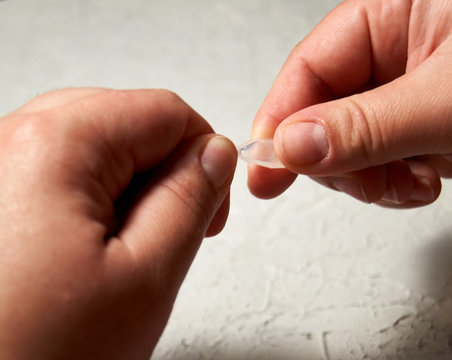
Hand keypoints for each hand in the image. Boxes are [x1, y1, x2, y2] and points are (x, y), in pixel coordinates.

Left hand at [0, 88, 236, 357]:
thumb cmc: (37, 356)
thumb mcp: (148, 275)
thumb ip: (192, 198)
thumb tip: (215, 154)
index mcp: (54, 144)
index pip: (166, 111)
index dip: (204, 155)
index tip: (209, 206)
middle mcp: (10, 141)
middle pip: (127, 122)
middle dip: (163, 173)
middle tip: (166, 234)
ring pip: (94, 149)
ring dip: (125, 192)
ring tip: (118, 253)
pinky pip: (59, 173)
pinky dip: (88, 203)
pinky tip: (84, 252)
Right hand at [249, 0, 451, 205]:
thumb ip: (365, 126)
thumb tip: (292, 145)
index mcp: (403, 10)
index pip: (314, 62)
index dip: (284, 115)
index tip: (266, 162)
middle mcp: (404, 47)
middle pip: (325, 107)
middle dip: (333, 154)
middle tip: (353, 180)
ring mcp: (413, 91)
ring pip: (349, 142)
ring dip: (367, 175)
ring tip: (409, 180)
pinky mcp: (428, 129)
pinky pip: (380, 162)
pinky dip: (391, 183)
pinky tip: (425, 182)